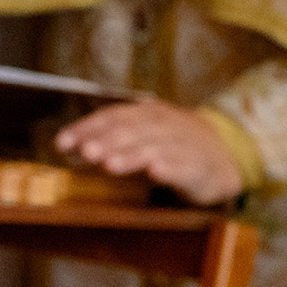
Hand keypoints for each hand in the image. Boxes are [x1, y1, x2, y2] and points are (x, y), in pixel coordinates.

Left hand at [54, 100, 244, 205]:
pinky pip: (183, 166)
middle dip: (107, 141)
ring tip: (111, 165)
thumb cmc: (174, 147)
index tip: (63, 143)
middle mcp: (163, 125)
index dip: (87, 128)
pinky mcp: (199, 166)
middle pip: (131, 130)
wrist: (223, 157)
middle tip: (86, 152)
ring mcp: (182, 145)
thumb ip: (112, 141)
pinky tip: (156, 172)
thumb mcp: (145, 135)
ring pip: (153, 148)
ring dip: (131, 156)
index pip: (112, 116)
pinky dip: (169, 168)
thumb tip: (73, 149)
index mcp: (147, 114)